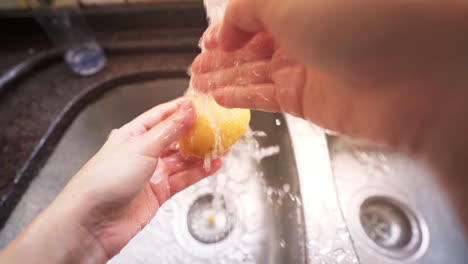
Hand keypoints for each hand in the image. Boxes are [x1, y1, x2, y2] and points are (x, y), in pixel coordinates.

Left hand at [0, 98, 220, 262]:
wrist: (92, 222)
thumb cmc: (105, 180)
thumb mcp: (142, 147)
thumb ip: (169, 129)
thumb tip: (188, 110)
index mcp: (133, 134)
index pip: (161, 115)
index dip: (181, 108)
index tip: (201, 103)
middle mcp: (143, 152)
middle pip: (175, 137)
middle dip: (196, 132)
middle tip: (217, 127)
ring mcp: (152, 173)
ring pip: (182, 159)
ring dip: (201, 154)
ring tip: (221, 147)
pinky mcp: (158, 192)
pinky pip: (183, 179)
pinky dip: (199, 172)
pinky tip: (213, 166)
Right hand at [215, 0, 467, 83]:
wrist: (412, 70)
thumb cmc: (354, 18)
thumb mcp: (285, 0)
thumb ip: (248, 10)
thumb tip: (230, 28)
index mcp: (302, 4)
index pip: (256, 15)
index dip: (229, 28)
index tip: (206, 41)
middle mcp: (306, 33)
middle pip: (255, 46)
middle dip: (223, 56)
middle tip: (196, 68)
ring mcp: (309, 68)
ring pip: (257, 73)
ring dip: (227, 78)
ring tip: (199, 84)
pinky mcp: (311, 101)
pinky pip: (268, 96)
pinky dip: (243, 97)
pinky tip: (220, 97)